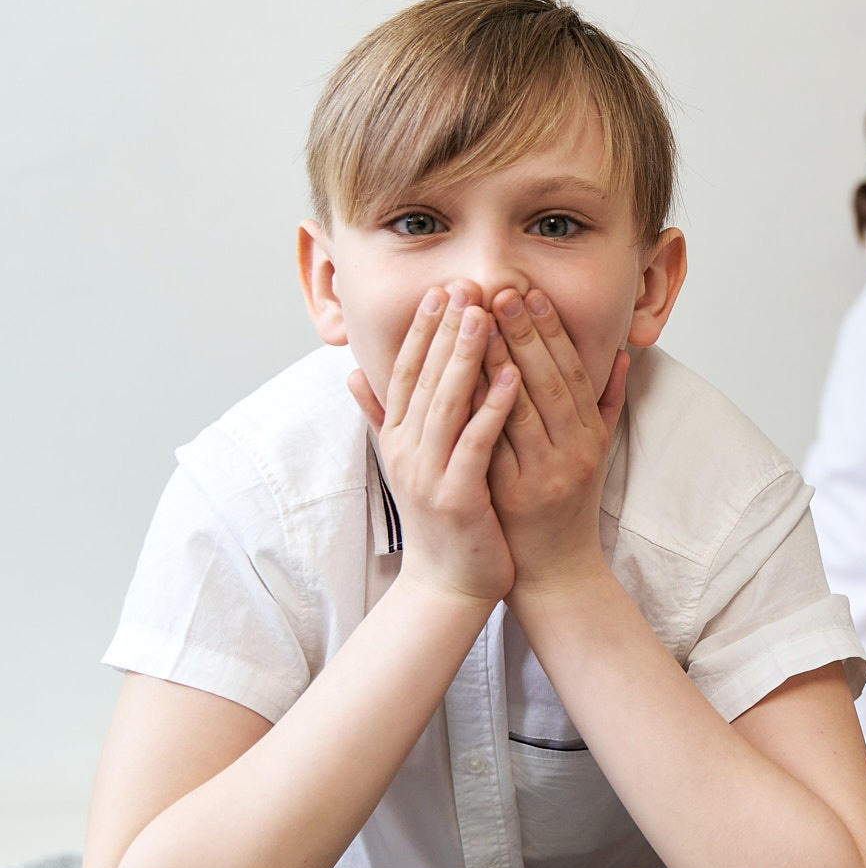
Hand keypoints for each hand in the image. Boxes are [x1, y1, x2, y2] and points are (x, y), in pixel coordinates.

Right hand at [347, 283, 520, 609]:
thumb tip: (350, 375)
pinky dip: (492, 409)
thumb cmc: (443, 519)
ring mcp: (428, 473)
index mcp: (399, 439)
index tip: (442, 289)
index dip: (423, 330)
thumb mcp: (409, 462)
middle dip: (444, 329)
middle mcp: (407, 450)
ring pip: (447, 403)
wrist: (449, 583)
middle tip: (464, 284)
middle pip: (425, 378)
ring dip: (466, 356)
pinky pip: (475, 443)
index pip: (408, 372)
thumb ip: (384, 417)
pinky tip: (513, 377)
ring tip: (485, 314)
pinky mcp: (456, 496)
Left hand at [485, 287, 627, 594]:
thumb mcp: (598, 452)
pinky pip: (494, 441)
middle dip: (523, 332)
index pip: (573, 370)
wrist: (554, 570)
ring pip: (520, 405)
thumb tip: (622, 354)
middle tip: (499, 290)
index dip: (552, 330)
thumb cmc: (568, 506)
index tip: (530, 294)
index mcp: (592, 435)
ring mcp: (545, 471)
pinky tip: (461, 378)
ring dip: (497, 359)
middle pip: (548, 380)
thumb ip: (608, 403)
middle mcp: (574, 450)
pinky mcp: (516, 492)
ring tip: (476, 320)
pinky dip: (478, 407)